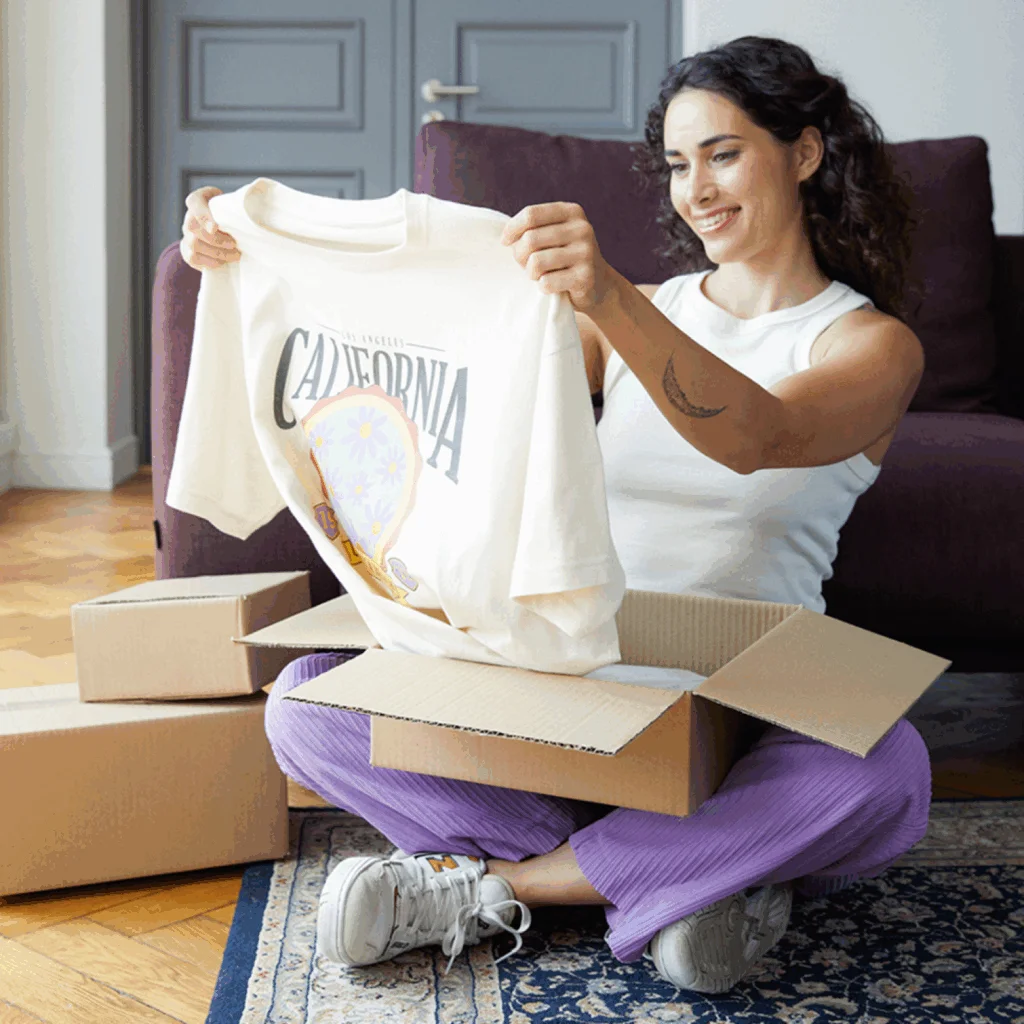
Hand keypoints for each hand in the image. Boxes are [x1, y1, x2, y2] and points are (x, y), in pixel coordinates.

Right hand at [180, 186, 240, 270]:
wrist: (218, 228)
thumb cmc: (228, 214)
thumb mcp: (231, 203)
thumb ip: (233, 205)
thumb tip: (245, 216)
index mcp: (197, 200)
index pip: (194, 202)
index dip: (203, 216)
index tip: (214, 228)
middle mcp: (188, 217)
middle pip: (193, 228)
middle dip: (216, 239)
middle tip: (234, 245)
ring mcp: (186, 235)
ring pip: (194, 245)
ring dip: (217, 252)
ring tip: (235, 255)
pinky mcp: (187, 251)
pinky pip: (193, 258)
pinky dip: (209, 262)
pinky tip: (222, 262)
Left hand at [500, 202, 615, 312]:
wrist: (598, 285)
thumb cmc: (564, 258)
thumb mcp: (553, 235)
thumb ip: (532, 229)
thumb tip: (505, 238)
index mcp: (572, 212)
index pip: (531, 214)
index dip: (512, 229)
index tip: (505, 242)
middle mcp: (582, 229)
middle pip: (530, 239)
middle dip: (519, 256)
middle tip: (525, 265)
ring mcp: (586, 253)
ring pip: (536, 262)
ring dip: (530, 273)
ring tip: (539, 275)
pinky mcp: (585, 277)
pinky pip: (546, 283)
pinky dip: (542, 288)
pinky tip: (552, 286)